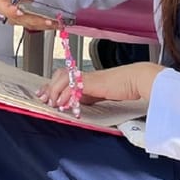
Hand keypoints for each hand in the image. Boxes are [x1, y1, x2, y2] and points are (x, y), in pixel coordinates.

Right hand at [0, 0, 54, 26]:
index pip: (1, 5)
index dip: (8, 11)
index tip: (19, 12)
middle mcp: (9, 4)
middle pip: (17, 18)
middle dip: (33, 20)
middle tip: (48, 20)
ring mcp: (15, 12)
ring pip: (25, 22)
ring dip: (40, 24)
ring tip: (54, 23)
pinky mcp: (23, 15)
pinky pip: (31, 22)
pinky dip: (42, 24)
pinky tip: (53, 23)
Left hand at [37, 63, 161, 108]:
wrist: (137, 78)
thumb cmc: (125, 86)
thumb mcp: (102, 94)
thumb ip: (89, 97)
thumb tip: (77, 103)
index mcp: (87, 77)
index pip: (64, 77)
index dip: (52, 85)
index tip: (44, 94)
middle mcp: (85, 76)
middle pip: (60, 75)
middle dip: (49, 87)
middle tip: (42, 98)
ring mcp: (88, 77)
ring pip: (64, 79)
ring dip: (55, 91)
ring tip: (52, 102)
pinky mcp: (93, 81)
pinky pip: (74, 86)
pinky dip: (66, 95)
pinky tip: (64, 103)